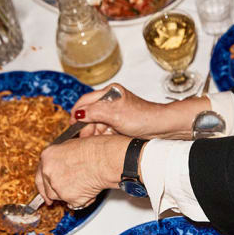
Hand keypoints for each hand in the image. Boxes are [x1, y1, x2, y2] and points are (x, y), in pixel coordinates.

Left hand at [34, 134, 127, 208]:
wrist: (106, 159)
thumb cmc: (95, 149)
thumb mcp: (71, 147)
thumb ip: (61, 159)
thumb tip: (63, 166)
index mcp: (47, 156)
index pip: (39, 172)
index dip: (43, 182)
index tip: (43, 189)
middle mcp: (48, 171)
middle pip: (46, 187)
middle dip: (49, 194)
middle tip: (50, 201)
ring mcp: (57, 186)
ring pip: (57, 197)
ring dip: (66, 196)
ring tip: (83, 186)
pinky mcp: (69, 198)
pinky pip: (73, 203)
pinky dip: (81, 201)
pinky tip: (89, 190)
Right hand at [71, 84, 209, 139]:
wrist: (162, 128)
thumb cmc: (143, 117)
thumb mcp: (114, 114)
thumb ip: (93, 112)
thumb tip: (77, 114)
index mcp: (109, 93)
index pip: (85, 101)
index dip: (76, 112)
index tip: (71, 124)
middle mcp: (111, 101)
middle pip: (89, 113)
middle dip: (86, 126)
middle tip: (83, 137)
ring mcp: (115, 112)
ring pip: (96, 123)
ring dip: (94, 132)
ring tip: (93, 141)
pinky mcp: (119, 123)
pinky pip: (104, 129)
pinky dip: (102, 136)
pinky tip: (103, 141)